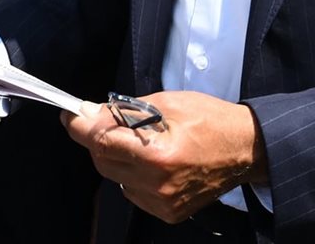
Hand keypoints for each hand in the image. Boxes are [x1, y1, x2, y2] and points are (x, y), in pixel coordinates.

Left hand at [64, 91, 265, 223]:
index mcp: (158, 154)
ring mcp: (163, 202)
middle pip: (103, 161)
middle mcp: (158, 184)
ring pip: (115, 177)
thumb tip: (90, 113)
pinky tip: (149, 160)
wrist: (245, 149)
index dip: (80, 127)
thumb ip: (124, 110)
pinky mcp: (168, 212)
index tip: (69, 115)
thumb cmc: (210, 119)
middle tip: (103, 120)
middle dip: (97, 139)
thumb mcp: (166, 103)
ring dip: (115, 157)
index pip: (101, 142)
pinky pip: (132, 191)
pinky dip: (131, 174)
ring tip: (137, 140)